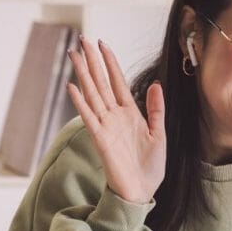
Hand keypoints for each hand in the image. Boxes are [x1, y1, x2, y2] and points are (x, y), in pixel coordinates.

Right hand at [67, 36, 165, 203]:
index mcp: (130, 113)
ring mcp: (106, 126)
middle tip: (82, 39)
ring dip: (82, 74)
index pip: (117, 81)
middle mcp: (115, 116)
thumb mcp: (159, 133)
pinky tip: (72, 86)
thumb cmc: (150, 166)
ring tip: (73, 55)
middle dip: (92, 61)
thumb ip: (156, 109)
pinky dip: (80, 102)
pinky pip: (89, 118)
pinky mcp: (100, 140)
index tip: (103, 43)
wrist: (142, 191)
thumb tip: (156, 84)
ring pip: (92, 94)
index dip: (110, 62)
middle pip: (101, 82)